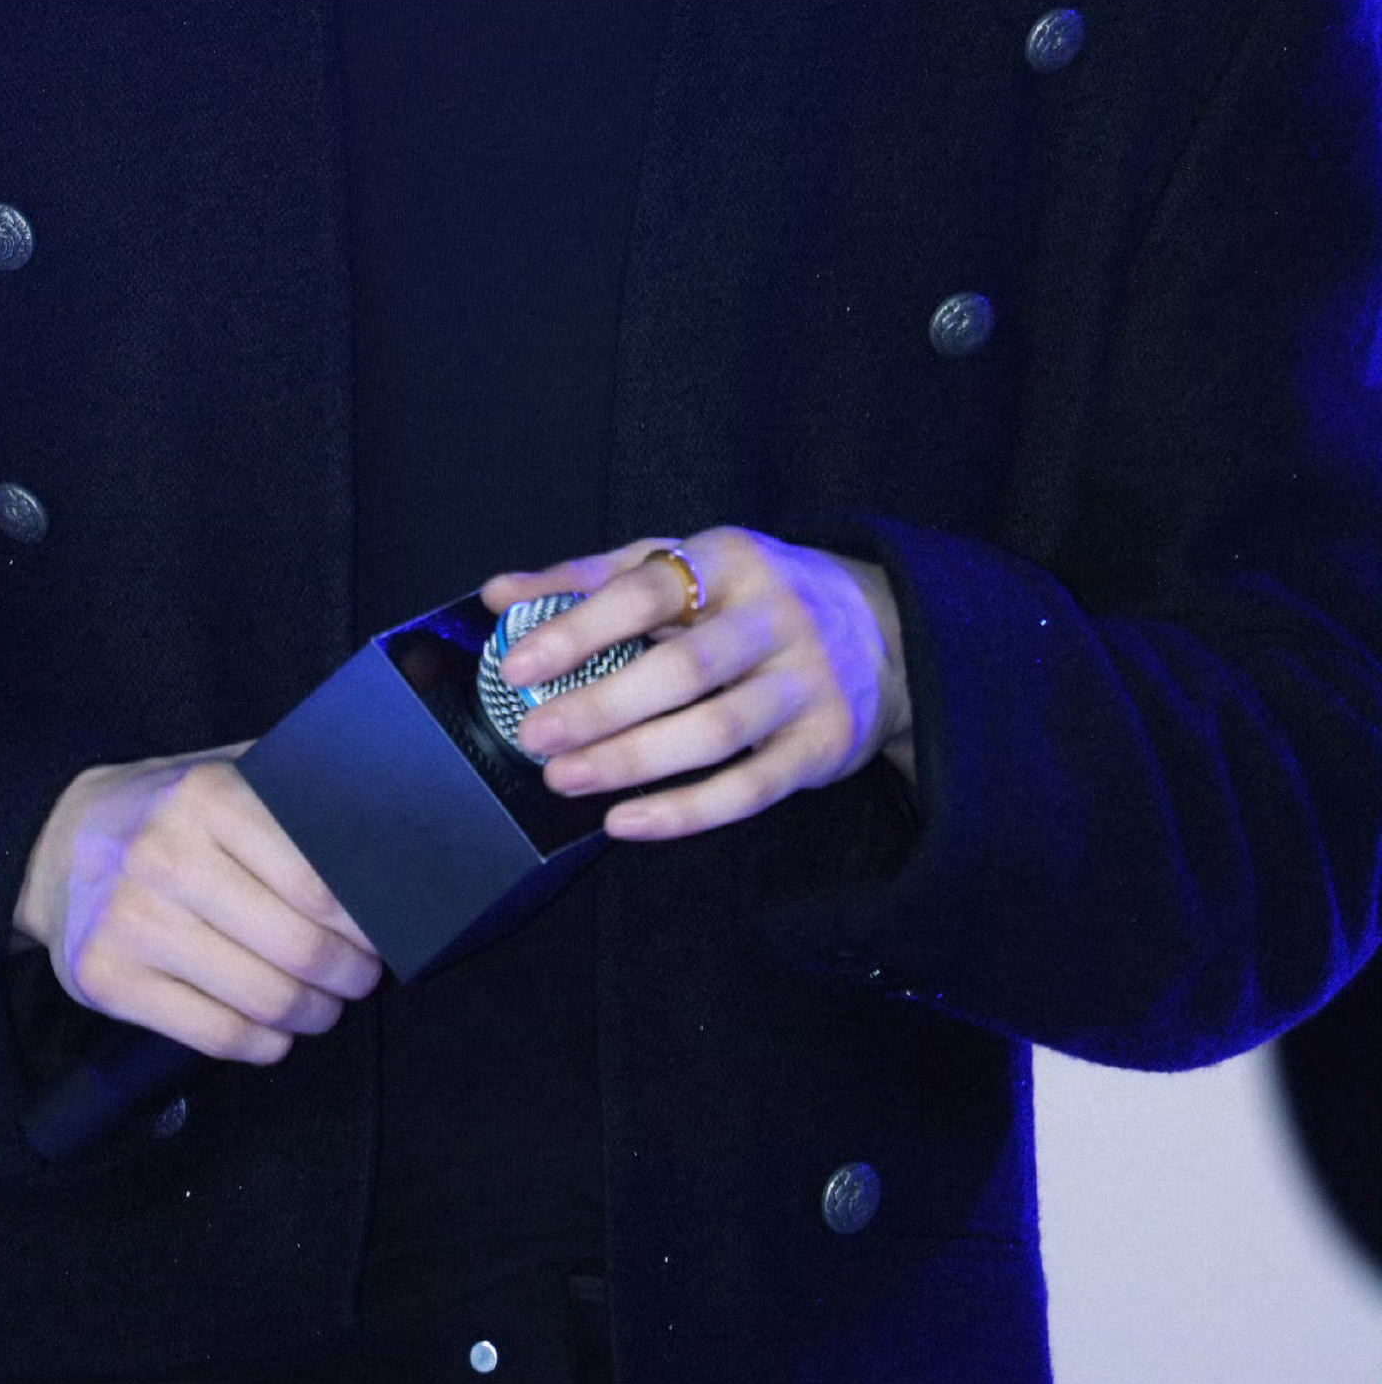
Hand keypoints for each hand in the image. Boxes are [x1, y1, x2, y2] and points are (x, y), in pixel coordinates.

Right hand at [11, 745, 383, 1063]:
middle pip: (298, 946)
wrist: (54, 844)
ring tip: (324, 1006)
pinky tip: (276, 1034)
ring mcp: (132, 923)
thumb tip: (379, 825)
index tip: (385, 934)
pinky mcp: (107, 979)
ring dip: (313, 1013)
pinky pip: (212, 1034)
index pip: (317, 880)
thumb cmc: (164, 811)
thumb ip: (289, 789)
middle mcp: (167, 857)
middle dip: (348, 973)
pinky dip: (262, 1044)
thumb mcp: (222, 772)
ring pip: (261, 997)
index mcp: (208, 797)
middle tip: (362, 976)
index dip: (365, 920)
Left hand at [479, 528, 915, 840]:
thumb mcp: (679, 564)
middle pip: (683, 670)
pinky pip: (750, 789)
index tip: (517, 665)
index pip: (647, 592)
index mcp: (729, 561)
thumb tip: (496, 596)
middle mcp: (774, 619)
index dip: (580, 628)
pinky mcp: (823, 747)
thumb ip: (588, 579)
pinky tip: (626, 821)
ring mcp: (805, 686)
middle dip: (600, 707)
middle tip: (532, 737)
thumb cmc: (748, 596)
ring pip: (715, 732)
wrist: (887, 631)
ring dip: (633, 761)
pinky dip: (684, 812)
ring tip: (564, 780)